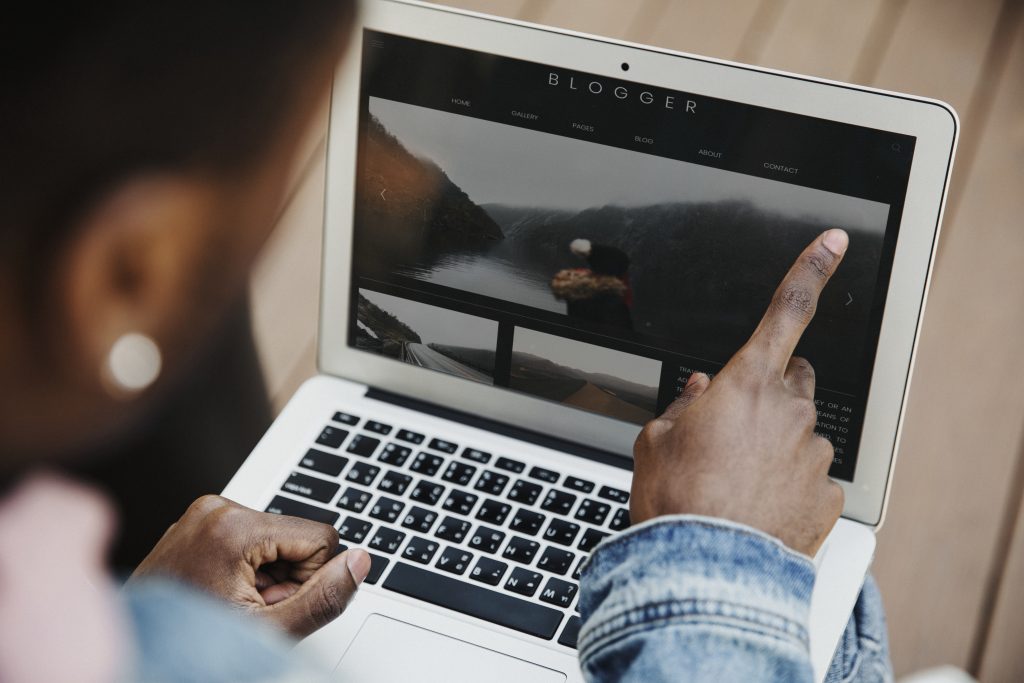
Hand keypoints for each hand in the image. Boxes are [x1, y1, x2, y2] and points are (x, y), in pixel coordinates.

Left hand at [129, 495, 369, 637]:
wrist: (136, 654)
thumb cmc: (192, 649)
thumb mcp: (270, 630)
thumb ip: (323, 598)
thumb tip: (360, 562)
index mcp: (233, 526)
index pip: (321, 537)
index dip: (308, 580)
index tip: (273, 605)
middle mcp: (216, 508)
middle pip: (297, 536)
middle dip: (285, 578)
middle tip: (250, 609)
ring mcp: (203, 513)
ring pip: (276, 539)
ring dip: (267, 575)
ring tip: (235, 604)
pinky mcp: (198, 521)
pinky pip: (250, 537)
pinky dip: (248, 568)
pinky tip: (225, 593)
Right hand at [630, 229, 848, 555]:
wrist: (703, 568)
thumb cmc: (675, 501)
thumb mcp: (654, 441)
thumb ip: (679, 407)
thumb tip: (695, 394)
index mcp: (746, 383)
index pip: (786, 312)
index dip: (811, 270)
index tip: (833, 242)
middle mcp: (789, 411)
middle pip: (794, 378)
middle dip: (771, 389)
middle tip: (735, 423)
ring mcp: (813, 455)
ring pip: (801, 432)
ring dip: (777, 443)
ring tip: (736, 480)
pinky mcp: (826, 496)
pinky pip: (811, 477)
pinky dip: (789, 484)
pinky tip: (758, 506)